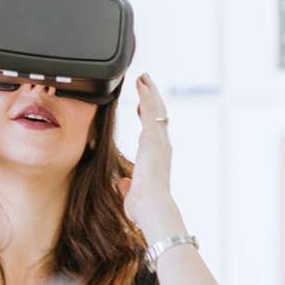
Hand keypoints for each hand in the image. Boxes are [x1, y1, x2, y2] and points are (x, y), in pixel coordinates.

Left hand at [118, 73, 185, 240]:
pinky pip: (151, 111)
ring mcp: (159, 140)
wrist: (153, 207)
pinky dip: (147, 96)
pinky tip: (142, 84)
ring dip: (149, 92)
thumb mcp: (132, 194)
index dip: (147, 117)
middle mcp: (161, 146)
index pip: (153, 131)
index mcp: (157, 158)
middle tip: (145, 83)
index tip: (141, 107)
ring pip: (156, 109)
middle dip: (152, 98)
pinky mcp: (153, 138)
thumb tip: (123, 183)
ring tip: (143, 78)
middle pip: (158, 115)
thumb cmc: (144, 207)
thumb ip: (128, 186)